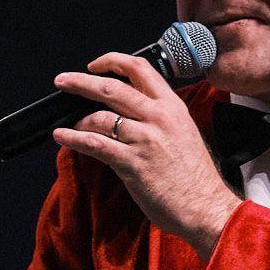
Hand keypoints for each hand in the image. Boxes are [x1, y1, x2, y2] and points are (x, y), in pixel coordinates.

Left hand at [51, 51, 240, 257]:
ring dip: (77, 119)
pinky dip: (74, 138)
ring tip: (68, 125)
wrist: (206, 207)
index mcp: (172, 106)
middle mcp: (159, 117)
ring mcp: (145, 139)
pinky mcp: (132, 163)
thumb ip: (159, 118)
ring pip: (99, 116)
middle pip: (111, 87)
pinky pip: (95, 144)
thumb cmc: (195, 178)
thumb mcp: (184, 133)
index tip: (94, 66)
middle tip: (63, 81)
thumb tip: (128, 112)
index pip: (139, 69)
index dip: (112, 61)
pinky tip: (62, 136)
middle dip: (81, 81)